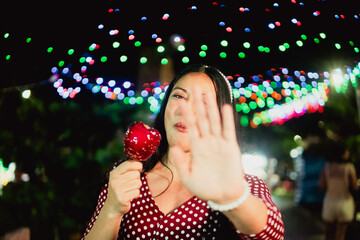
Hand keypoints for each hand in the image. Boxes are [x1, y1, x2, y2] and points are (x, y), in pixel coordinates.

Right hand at [105, 160, 142, 215]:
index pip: (128, 164)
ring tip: (130, 190)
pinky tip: (130, 196)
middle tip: (131, 184)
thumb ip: (128, 170)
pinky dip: (136, 194)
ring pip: (138, 183)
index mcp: (114, 174)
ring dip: (137, 187)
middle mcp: (115, 181)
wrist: (112, 207)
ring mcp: (118, 190)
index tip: (139, 168)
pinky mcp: (123, 199)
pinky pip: (137, 192)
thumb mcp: (120, 177)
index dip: (137, 165)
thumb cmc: (120, 189)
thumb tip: (140, 163)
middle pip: (136, 174)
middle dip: (137, 179)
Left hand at [171, 87, 244, 203]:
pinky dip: (226, 119)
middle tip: (194, 88)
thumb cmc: (205, 188)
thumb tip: (174, 147)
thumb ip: (180, 162)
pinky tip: (224, 107)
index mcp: (196, 148)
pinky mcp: (230, 147)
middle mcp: (207, 142)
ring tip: (207, 93)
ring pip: (214, 121)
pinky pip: (228, 131)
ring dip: (211, 107)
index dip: (186, 115)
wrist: (224, 196)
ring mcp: (219, 143)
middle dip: (198, 104)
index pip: (190, 127)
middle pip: (202, 119)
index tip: (179, 102)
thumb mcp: (187, 177)